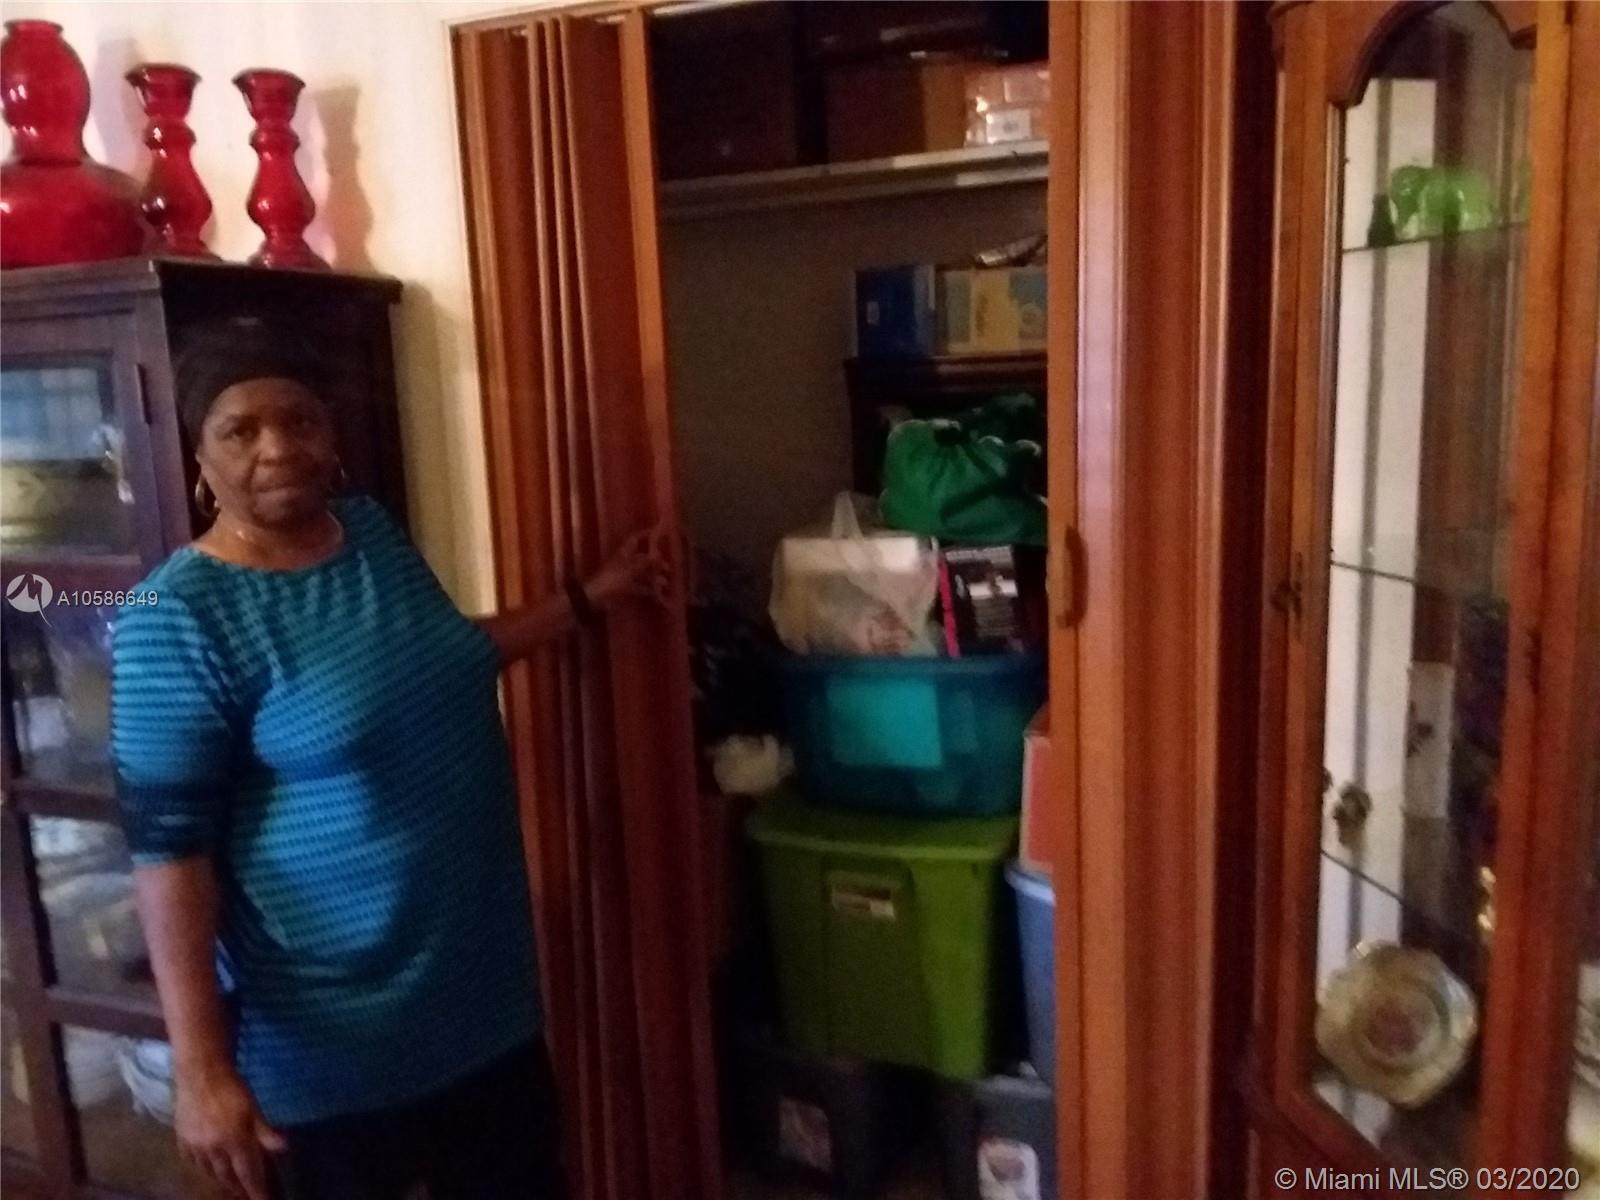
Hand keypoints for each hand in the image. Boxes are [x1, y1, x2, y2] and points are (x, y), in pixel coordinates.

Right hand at [175, 1064, 285, 1199]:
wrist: (199, 1073)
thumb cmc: (232, 1088)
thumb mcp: (253, 1108)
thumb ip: (265, 1131)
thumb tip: (283, 1148)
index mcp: (234, 1141)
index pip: (248, 1174)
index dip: (256, 1191)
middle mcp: (213, 1150)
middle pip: (228, 1177)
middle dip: (239, 1188)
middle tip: (247, 1193)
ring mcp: (195, 1147)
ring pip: (210, 1173)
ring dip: (223, 1180)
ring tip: (232, 1184)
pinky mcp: (182, 1142)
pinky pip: (194, 1164)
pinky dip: (205, 1169)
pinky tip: (210, 1167)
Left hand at [585, 523, 674, 609]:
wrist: (596, 598)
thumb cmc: (612, 580)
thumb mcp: (630, 570)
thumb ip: (645, 563)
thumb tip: (660, 554)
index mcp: (625, 554)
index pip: (636, 539)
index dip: (645, 534)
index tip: (658, 532)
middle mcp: (626, 562)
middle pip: (643, 559)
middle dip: (656, 562)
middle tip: (668, 568)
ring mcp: (626, 576)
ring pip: (643, 574)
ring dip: (654, 577)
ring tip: (665, 583)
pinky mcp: (626, 588)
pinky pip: (640, 587)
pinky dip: (648, 589)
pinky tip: (657, 593)